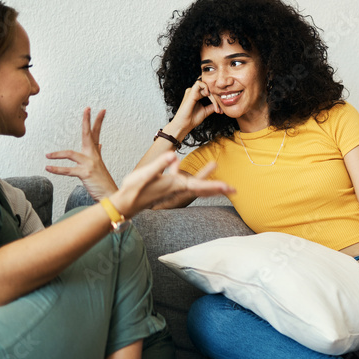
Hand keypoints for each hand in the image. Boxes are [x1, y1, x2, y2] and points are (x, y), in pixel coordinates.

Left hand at [45, 108, 117, 200]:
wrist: (110, 195)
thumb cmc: (102, 182)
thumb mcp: (100, 165)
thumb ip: (98, 153)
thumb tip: (99, 144)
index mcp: (95, 153)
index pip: (96, 133)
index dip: (97, 121)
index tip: (99, 110)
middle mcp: (93, 156)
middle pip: (89, 135)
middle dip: (87, 121)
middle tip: (87, 109)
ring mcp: (89, 164)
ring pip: (71, 154)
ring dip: (58, 154)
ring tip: (48, 155)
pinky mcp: (85, 173)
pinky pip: (68, 170)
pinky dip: (57, 169)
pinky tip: (48, 167)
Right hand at [110, 153, 233, 217]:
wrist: (124, 203)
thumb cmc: (134, 190)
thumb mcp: (146, 174)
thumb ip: (160, 164)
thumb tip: (174, 155)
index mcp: (175, 184)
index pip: (200, 186)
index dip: (215, 186)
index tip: (229, 188)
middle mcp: (176, 187)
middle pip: (202, 188)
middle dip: (217, 188)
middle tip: (233, 190)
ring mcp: (171, 187)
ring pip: (193, 183)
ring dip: (205, 177)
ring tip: (214, 167)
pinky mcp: (164, 185)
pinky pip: (179, 178)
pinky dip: (182, 171)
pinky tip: (176, 162)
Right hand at [171, 78, 220, 133]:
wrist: (185, 124)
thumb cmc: (192, 119)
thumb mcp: (206, 111)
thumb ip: (212, 106)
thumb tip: (221, 104)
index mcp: (197, 95)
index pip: (210, 92)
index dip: (216, 99)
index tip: (220, 110)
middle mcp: (194, 92)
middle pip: (209, 89)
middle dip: (216, 98)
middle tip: (219, 110)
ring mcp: (192, 91)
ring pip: (206, 86)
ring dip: (213, 94)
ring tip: (215, 104)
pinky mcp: (190, 92)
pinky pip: (199, 84)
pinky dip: (206, 87)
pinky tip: (208, 94)